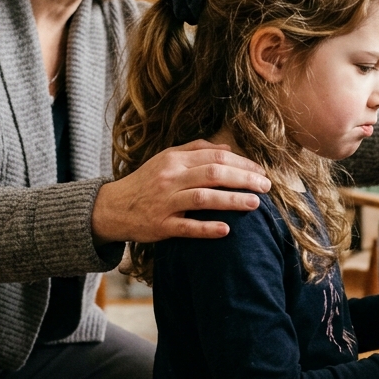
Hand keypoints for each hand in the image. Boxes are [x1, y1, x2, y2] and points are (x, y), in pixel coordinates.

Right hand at [91, 140, 271, 242]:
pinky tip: (226, 230)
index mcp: (174, 160)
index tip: (261, 171)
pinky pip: (187, 227)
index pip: (215, 157)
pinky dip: (207, 228)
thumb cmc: (146, 181)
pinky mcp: (160, 226)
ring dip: (231, 201)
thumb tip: (227, 148)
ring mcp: (165, 203)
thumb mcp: (166, 159)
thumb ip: (196, 150)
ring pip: (203, 199)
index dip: (241, 163)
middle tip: (266, 187)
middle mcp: (170, 179)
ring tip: (255, 204)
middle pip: (213, 174)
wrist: (112, 207)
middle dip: (243, 179)